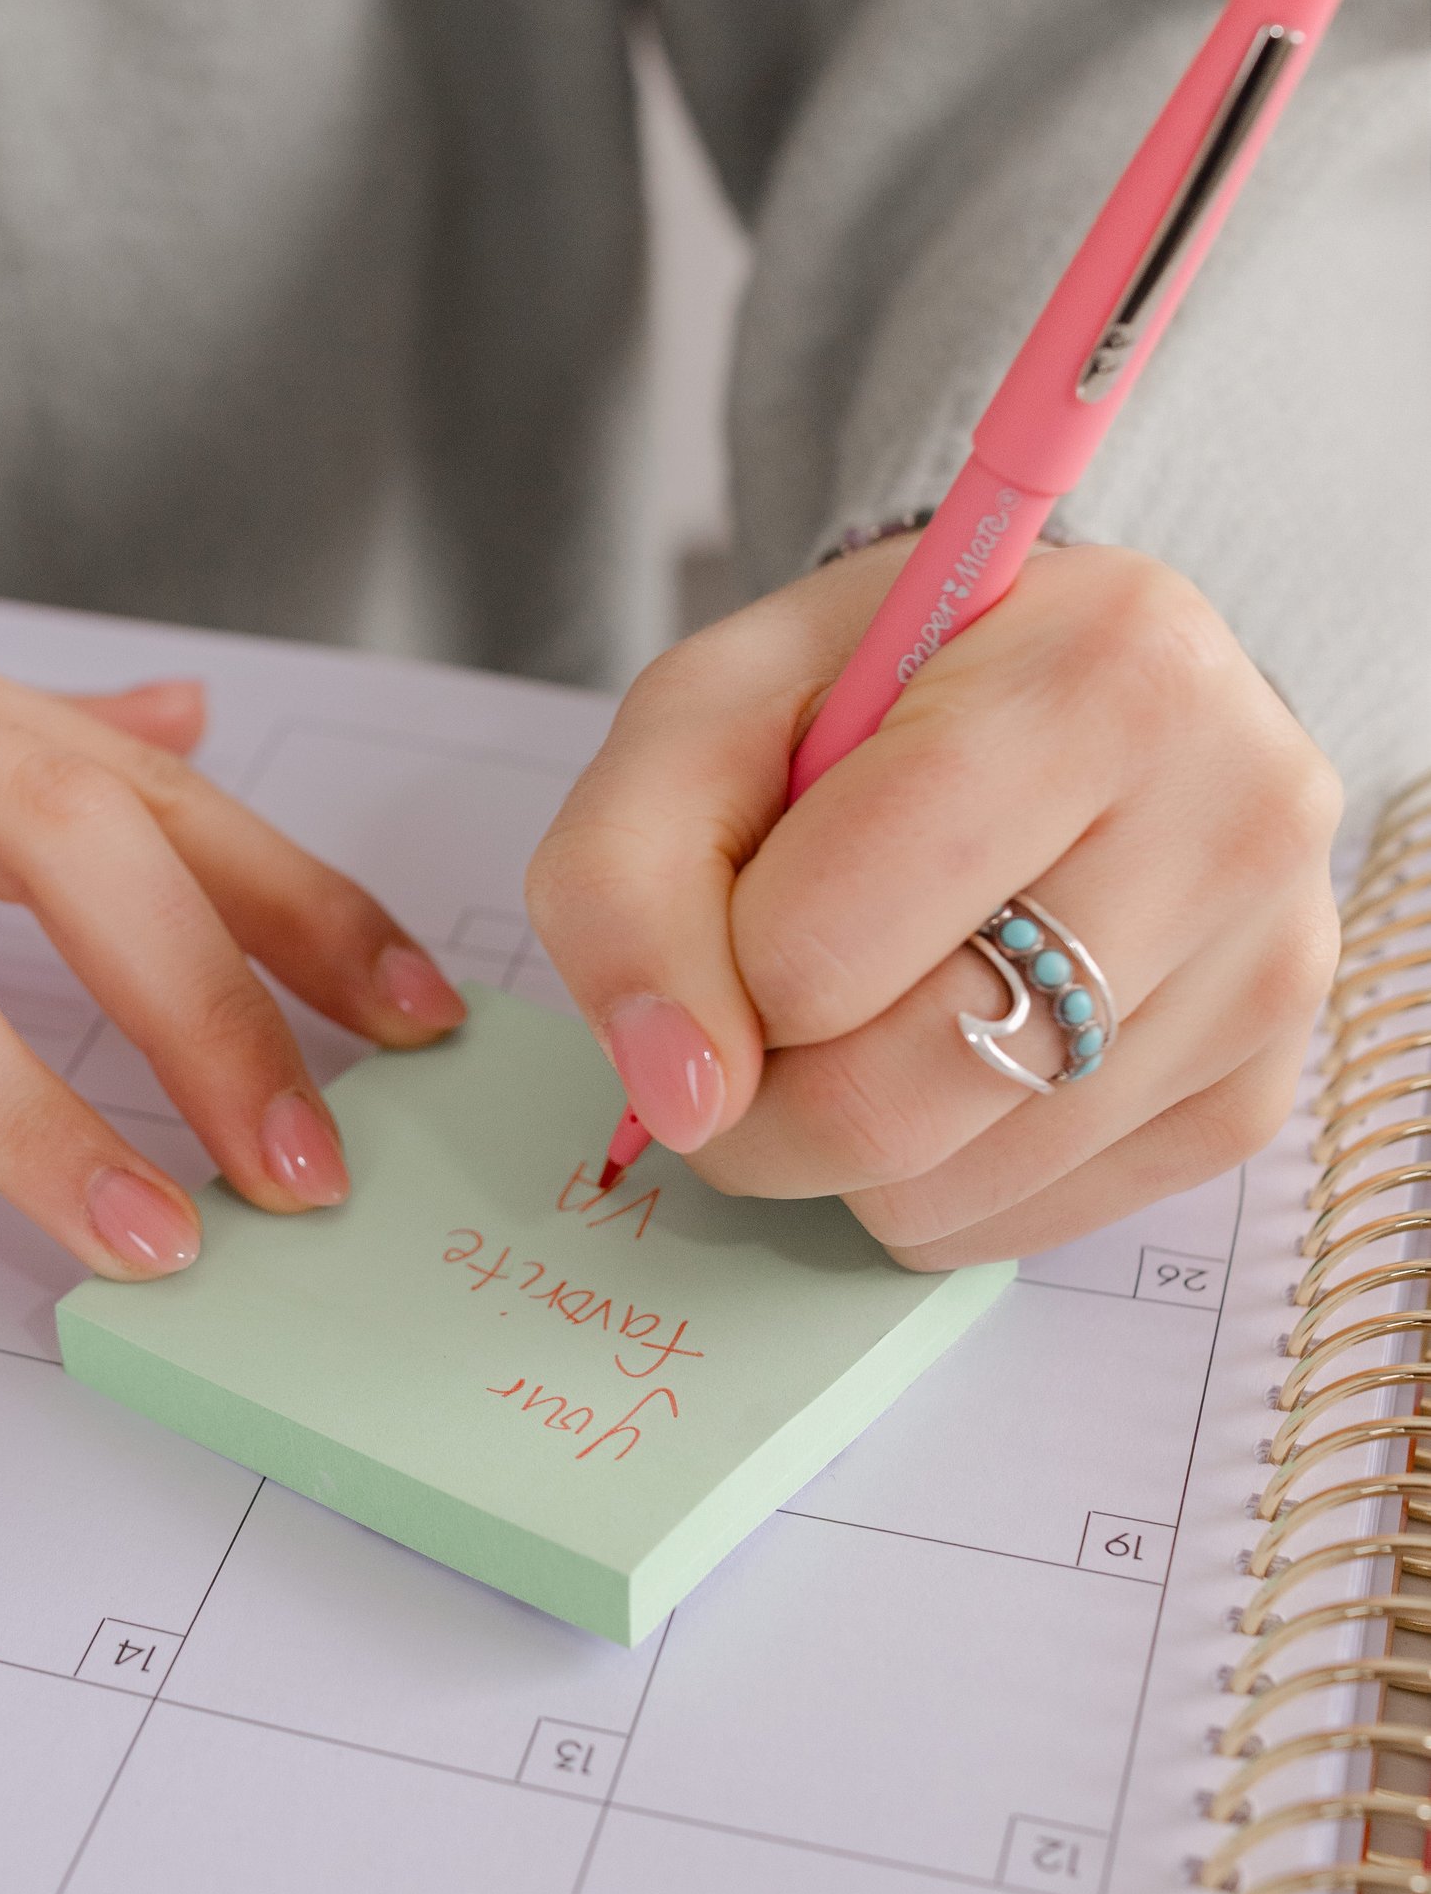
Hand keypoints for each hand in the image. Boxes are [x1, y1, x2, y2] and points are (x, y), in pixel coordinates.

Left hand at [525, 537, 1340, 1264]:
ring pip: (951, 1188)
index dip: (718, 964)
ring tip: (867, 997)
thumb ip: (624, 881)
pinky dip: (933, 1175)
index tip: (736, 902)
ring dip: (840, 1144)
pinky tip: (952, 1044)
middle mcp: (1238, 814)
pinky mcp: (1258, 1094)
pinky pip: (1023, 1225)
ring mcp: (1270, 970)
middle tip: (751, 1010)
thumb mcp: (701, 718)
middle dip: (759, 1097)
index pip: (820, 948)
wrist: (1034, 693)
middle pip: (892, 1099)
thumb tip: (683, 1096)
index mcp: (1108, 668)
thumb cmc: (868, 694)